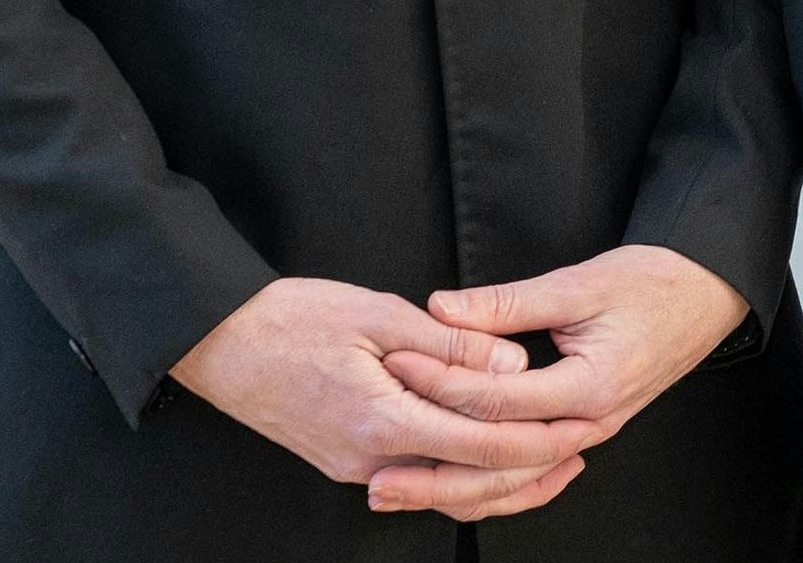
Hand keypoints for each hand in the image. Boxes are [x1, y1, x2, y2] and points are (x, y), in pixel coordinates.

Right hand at [170, 275, 601, 520]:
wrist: (217, 342)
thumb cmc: (291, 318)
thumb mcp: (379, 315)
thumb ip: (451, 344)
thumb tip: (512, 364)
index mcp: (381, 420)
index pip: (480, 443)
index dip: (538, 437)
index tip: (582, 424)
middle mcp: (369, 458)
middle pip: (468, 480)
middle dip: (533, 469)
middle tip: (585, 445)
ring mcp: (354, 466)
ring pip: (444, 488)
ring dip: (501, 479)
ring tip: (556, 459)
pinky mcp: (346, 461)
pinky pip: (418, 479)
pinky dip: (462, 475)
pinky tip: (491, 458)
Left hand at [380, 245, 748, 507]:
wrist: (707, 293)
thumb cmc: (653, 283)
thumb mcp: (577, 284)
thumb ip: (505, 304)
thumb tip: (440, 309)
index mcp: (587, 387)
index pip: (495, 400)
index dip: (439, 382)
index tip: (394, 366)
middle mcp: (589, 422)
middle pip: (499, 463)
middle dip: (434, 470)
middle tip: (377, 471)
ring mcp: (591, 433)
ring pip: (514, 481)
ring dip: (455, 491)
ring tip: (400, 493)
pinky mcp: (587, 430)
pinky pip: (534, 474)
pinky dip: (495, 488)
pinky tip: (457, 494)